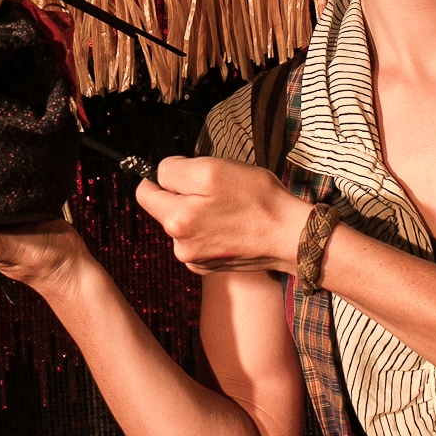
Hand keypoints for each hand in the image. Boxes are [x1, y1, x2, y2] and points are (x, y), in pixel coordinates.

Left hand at [136, 157, 308, 275]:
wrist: (290, 236)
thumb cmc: (257, 200)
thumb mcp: (213, 169)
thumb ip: (175, 170)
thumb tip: (159, 173)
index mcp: (175, 220)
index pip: (144, 192)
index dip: (162, 176)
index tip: (184, 174)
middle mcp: (180, 245)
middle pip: (165, 208)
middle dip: (185, 195)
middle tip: (217, 190)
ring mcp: (195, 258)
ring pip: (184, 223)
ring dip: (199, 212)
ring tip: (229, 208)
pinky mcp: (209, 266)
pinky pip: (198, 238)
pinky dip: (210, 229)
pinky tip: (232, 225)